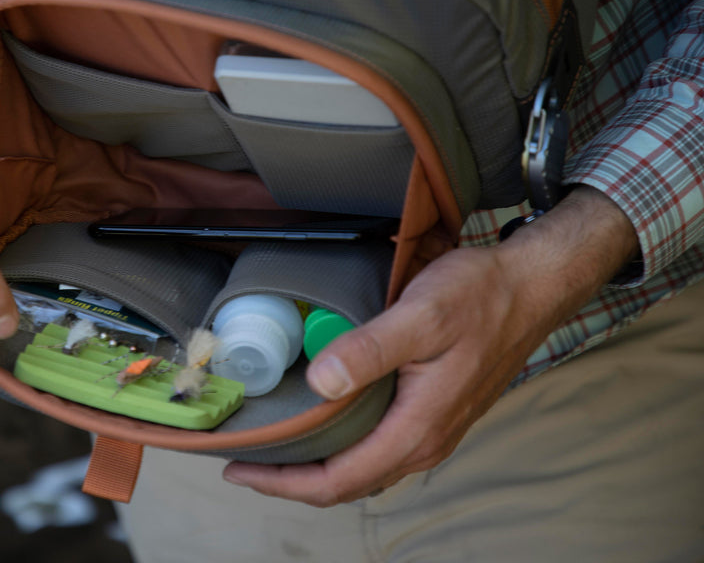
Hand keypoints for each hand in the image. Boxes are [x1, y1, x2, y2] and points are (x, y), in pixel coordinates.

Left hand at [222, 187, 638, 505]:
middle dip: (291, 480)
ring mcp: (432, 430)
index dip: (283, 482)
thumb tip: (320, 383)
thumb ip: (369, 350)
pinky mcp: (434, 413)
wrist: (532, 287)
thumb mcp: (420, 315)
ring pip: (363, 469)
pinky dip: (342, 448)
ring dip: (316, 466)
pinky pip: (379, 447)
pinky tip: (321, 422)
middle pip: (346, 484)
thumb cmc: (480, 297)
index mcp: (418, 428)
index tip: (238, 469)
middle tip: (243, 460)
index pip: (338, 480)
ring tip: (273, 446)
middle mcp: (425, 441)